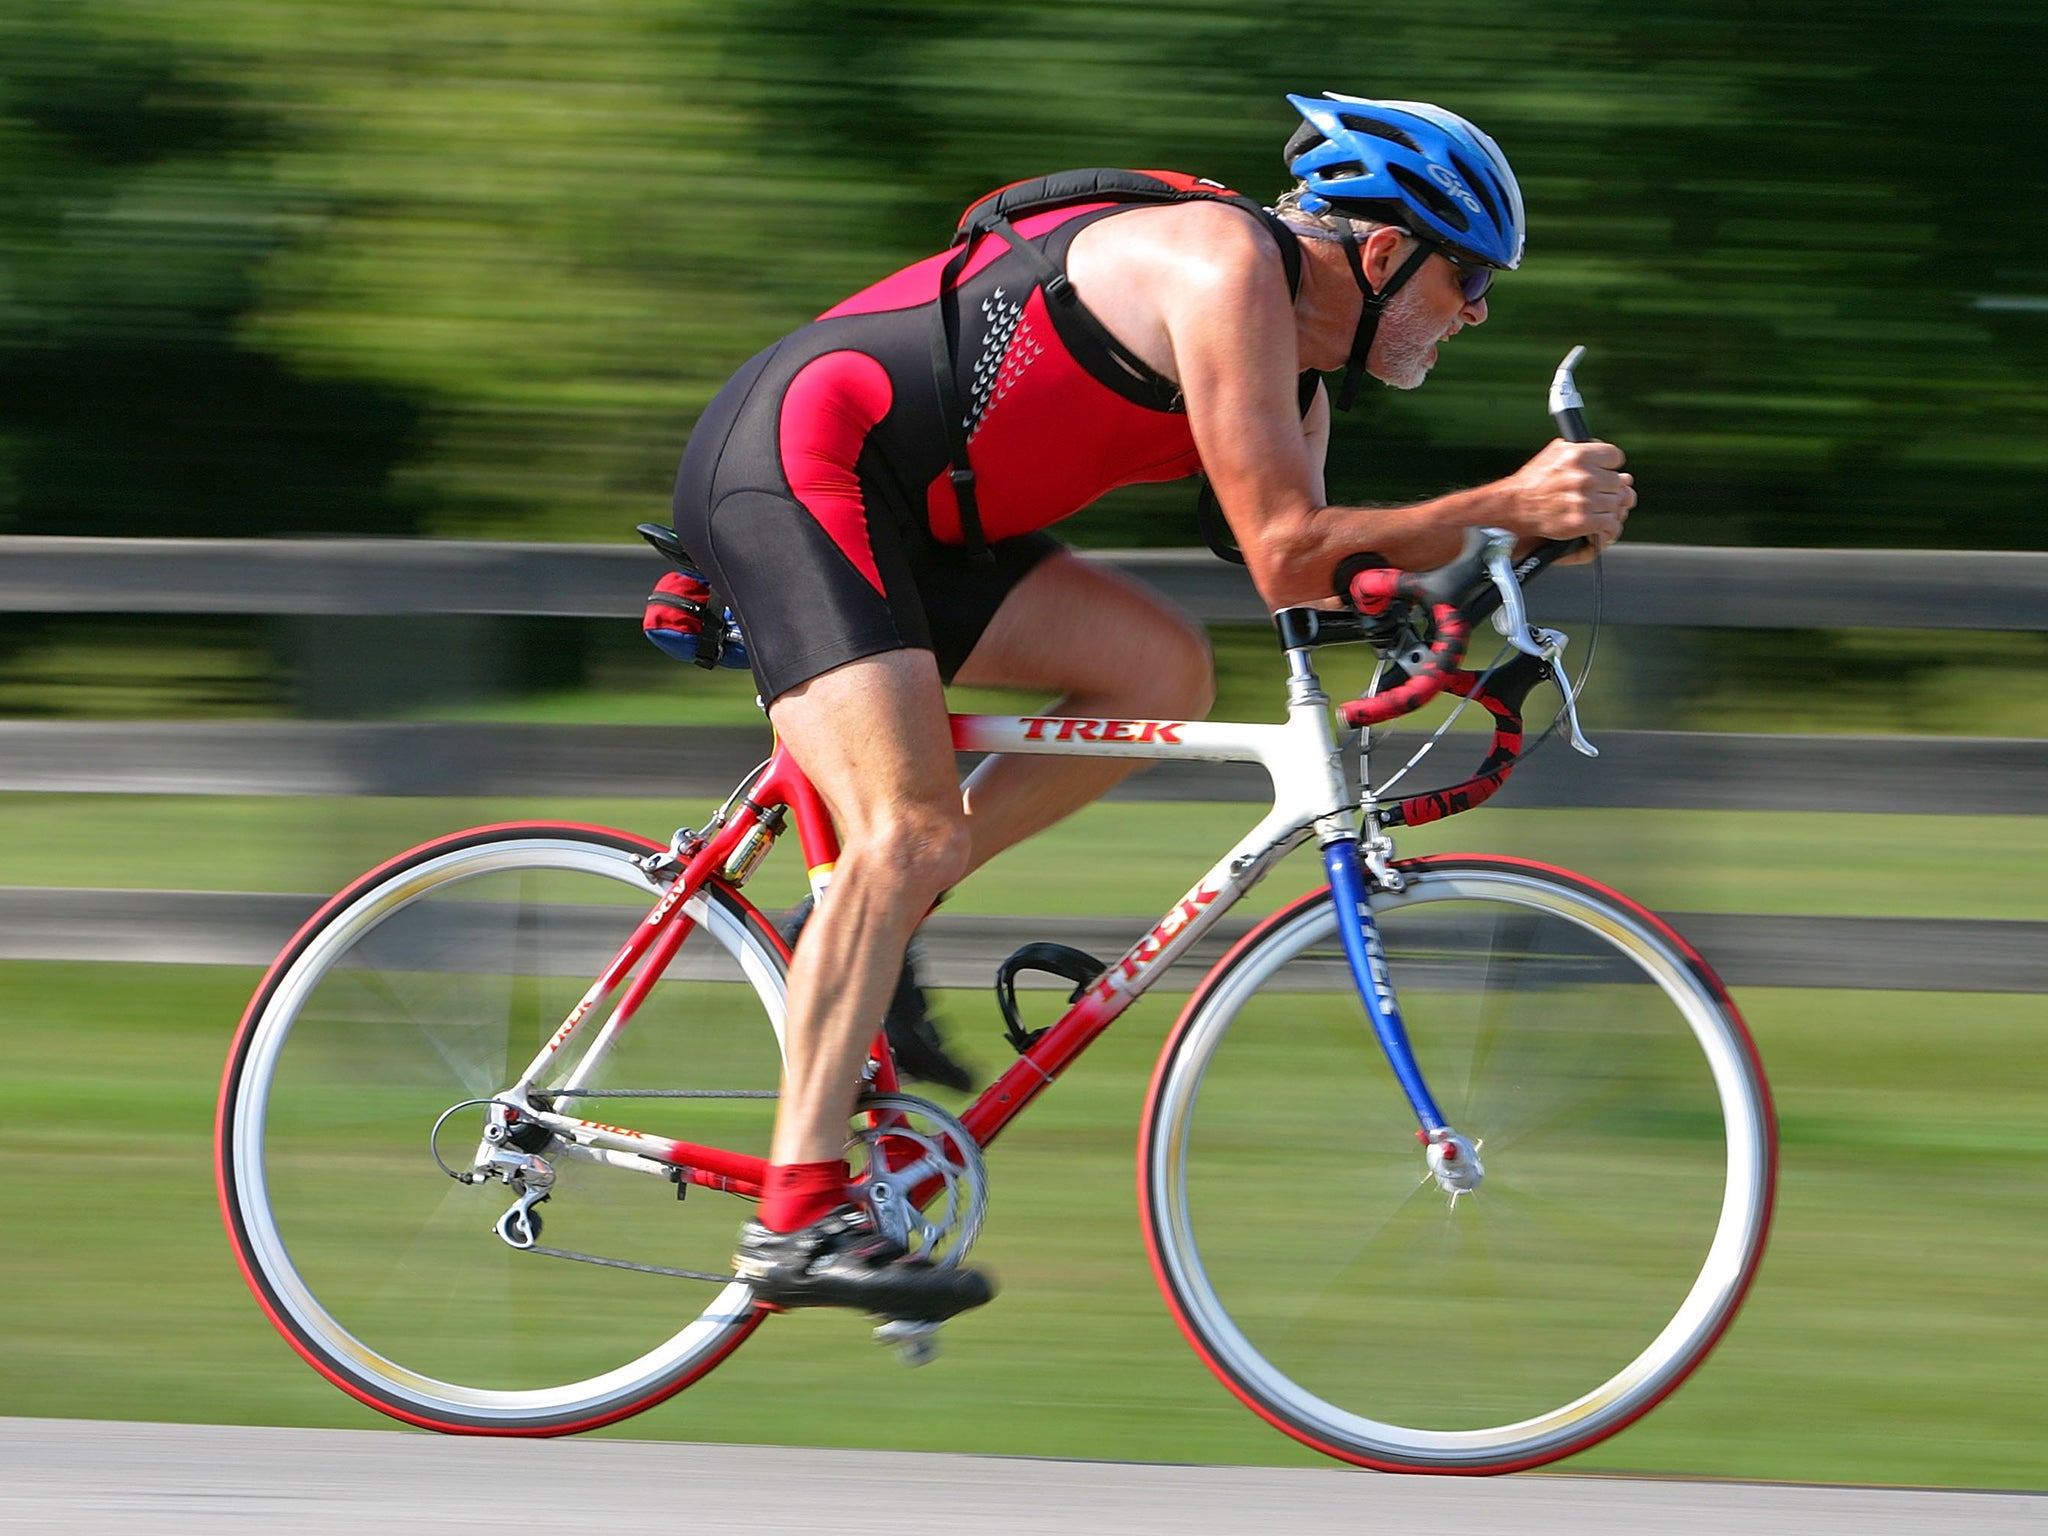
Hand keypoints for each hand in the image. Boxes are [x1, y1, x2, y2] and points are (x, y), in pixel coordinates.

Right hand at [1502, 438, 1635, 561]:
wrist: (1515, 507)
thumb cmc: (1534, 480)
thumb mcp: (1554, 453)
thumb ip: (1581, 448)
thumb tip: (1605, 454)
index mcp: (1579, 455)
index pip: (1615, 457)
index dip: (1609, 466)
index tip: (1605, 472)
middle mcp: (1583, 476)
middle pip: (1618, 482)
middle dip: (1609, 488)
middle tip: (1599, 493)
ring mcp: (1584, 500)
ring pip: (1616, 503)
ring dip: (1608, 508)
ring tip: (1596, 509)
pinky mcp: (1582, 521)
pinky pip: (1610, 523)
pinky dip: (1608, 527)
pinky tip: (1600, 525)